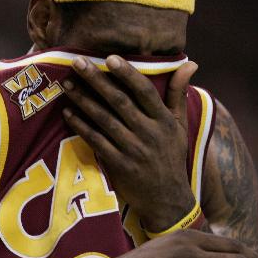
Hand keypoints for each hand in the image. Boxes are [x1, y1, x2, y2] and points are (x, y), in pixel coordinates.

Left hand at [62, 55, 197, 231]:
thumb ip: (178, 93)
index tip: (110, 58)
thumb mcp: (180, 125)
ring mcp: (133, 150)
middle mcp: (149, 133)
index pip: (145, 91)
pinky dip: (81, 126)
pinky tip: (68, 113)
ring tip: (67, 83)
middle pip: (119, 101)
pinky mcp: (118, 165)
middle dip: (96, 80)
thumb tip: (190, 63)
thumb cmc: (171, 156)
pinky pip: (96, 141)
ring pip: (104, 119)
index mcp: (164, 120)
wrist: (167, 199)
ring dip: (83, 100)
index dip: (127, 73)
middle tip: (77, 62)